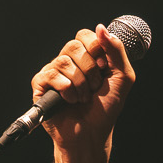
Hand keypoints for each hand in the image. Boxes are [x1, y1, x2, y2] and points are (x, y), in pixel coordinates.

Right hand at [30, 25, 136, 159]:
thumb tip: (101, 28)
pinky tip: (69, 100)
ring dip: (80, 84)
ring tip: (82, 98)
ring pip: (64, 61)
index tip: (103, 67)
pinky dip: (66, 89)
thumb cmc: (106, 109)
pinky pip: (51, 74)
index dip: (95, 49)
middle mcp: (68, 61)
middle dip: (90, 70)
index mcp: (87, 56)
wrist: (92, 134)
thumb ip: (116, 50)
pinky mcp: (40, 85)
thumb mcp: (122, 77)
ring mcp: (53, 72)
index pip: (85, 35)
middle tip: (94, 87)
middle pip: (74, 45)